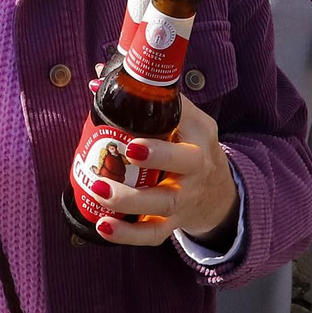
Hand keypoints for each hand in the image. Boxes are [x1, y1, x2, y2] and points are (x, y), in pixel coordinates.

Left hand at [89, 96, 240, 247]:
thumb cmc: (188, 148)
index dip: (163, 107)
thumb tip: (94, 79)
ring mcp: (187, 198)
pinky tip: (103, 226)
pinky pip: (154, 234)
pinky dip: (128, 234)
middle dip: (157, 155)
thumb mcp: (180, 120)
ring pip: (164, 203)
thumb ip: (144, 100)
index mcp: (199, 133)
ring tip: (98, 188)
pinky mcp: (175, 223)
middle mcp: (199, 165)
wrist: (217, 194)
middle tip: (126, 149)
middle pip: (187, 162)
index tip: (131, 100)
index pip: (184, 115)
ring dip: (130, 199)